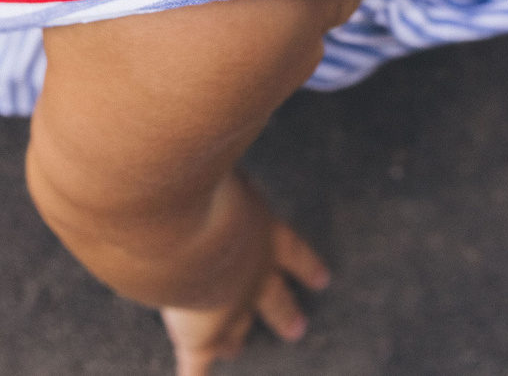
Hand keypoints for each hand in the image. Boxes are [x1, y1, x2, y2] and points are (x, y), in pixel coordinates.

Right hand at [159, 185, 330, 375]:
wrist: (184, 227)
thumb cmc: (199, 187)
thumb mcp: (218, 171)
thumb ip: (217, 171)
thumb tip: (204, 154)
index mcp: (263, 232)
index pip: (292, 251)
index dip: (306, 265)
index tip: (323, 280)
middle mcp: (253, 273)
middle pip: (274, 297)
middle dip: (284, 312)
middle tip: (298, 329)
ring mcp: (227, 306)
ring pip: (235, 328)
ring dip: (234, 340)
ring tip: (236, 349)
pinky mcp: (201, 334)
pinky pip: (197, 361)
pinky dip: (195, 375)